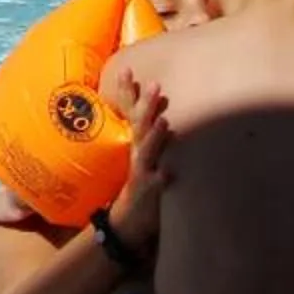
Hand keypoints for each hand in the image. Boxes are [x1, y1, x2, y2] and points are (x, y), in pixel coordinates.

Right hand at [107, 83, 171, 252]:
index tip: (127, 69)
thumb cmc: (141, 184)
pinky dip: (160, 178)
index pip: (129, 113)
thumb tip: (163, 113)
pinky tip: (167, 173)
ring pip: (147, 152)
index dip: (127, 92)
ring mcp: (141, 173)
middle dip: (146, 106)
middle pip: (139, 126)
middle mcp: (136, 154)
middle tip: (155, 86)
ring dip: (154, 137)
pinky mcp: (146, 195)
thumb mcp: (143, 156)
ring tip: (164, 123)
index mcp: (135, 143)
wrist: (126, 224)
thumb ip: (150, 136)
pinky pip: (154, 185)